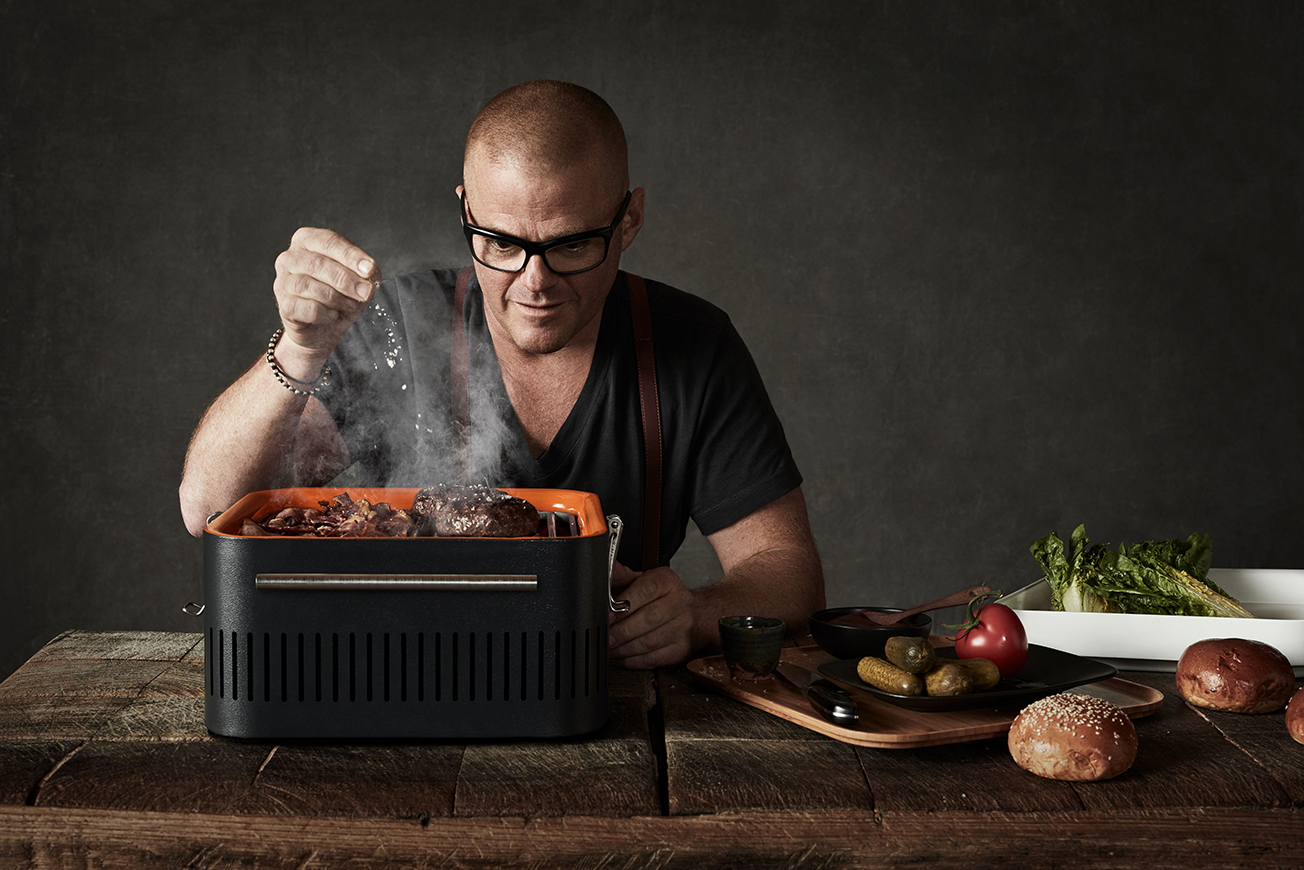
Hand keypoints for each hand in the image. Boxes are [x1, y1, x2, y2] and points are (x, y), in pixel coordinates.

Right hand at [272, 227, 379, 375]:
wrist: (324, 329)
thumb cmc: (339, 298)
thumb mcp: (357, 282)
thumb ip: (363, 274)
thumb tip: (369, 274)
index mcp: (308, 241)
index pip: (329, 241)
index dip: (351, 255)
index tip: (370, 269)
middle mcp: (290, 257)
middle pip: (317, 263)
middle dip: (346, 279)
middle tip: (365, 292)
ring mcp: (283, 281)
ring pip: (308, 285)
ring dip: (336, 297)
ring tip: (350, 305)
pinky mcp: (284, 305)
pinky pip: (304, 307)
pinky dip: (324, 313)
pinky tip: (333, 315)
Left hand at [608, 563, 694, 668]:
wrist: (686, 614)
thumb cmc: (656, 597)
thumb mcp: (638, 581)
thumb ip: (620, 576)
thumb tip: (607, 569)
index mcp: (667, 581)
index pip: (646, 589)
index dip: (625, 603)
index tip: (608, 615)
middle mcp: (680, 601)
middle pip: (649, 618)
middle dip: (623, 630)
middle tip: (606, 637)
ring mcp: (684, 626)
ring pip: (650, 641)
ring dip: (625, 648)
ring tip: (609, 648)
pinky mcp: (682, 648)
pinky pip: (654, 658)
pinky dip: (633, 660)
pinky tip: (621, 657)